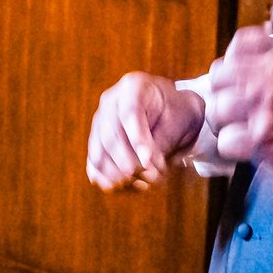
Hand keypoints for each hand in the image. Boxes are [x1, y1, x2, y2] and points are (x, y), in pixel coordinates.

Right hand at [87, 73, 205, 191]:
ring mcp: (99, 122)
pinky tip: (130, 186)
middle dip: (132, 164)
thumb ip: (159, 142)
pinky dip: (110, 181)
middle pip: (111, 137)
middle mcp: (110, 102)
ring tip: (146, 182)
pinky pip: (94, 166)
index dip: (137, 140)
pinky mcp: (95, 142)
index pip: (129, 114)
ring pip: (99, 154)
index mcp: (133, 87)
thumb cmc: (177, 115)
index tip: (149, 162)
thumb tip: (144, 166)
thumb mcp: (177, 122)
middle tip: (155, 177)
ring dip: (121, 177)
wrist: (172, 113)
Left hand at [203, 27, 272, 193]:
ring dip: (228, 122)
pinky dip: (235, 148)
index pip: (238, 47)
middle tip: (238, 109)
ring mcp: (271, 106)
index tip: (239, 78)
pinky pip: (227, 141)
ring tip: (247, 130)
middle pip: (220, 76)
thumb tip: (269, 37)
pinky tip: (252, 148)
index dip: (234, 65)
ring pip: (219, 108)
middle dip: (226, 92)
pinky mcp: (269, 139)